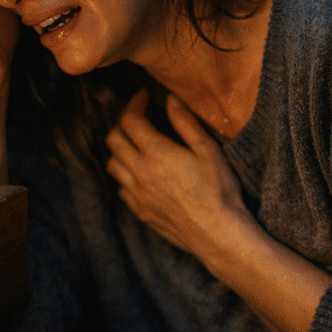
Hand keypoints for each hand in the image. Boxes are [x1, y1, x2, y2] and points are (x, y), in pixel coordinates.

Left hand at [105, 89, 253, 259]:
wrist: (218, 234)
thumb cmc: (218, 191)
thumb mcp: (208, 151)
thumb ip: (186, 123)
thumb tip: (170, 100)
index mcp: (156, 153)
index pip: (130, 120)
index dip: (134, 104)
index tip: (144, 98)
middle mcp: (139, 172)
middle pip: (114, 139)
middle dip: (123, 123)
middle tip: (139, 118)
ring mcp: (137, 193)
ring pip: (112, 164)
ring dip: (120, 149)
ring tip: (137, 144)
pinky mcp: (139, 210)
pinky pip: (121, 187)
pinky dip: (126, 175)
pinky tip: (142, 173)